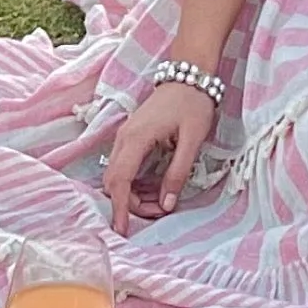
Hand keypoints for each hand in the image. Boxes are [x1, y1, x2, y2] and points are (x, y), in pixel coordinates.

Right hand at [102, 80, 216, 232]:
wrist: (188, 76)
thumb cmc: (192, 104)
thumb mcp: (192, 140)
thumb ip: (178, 172)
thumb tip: (166, 204)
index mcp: (136, 138)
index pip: (119, 181)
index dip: (119, 208)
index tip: (122, 231)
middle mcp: (124, 138)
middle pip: (115, 182)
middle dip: (131, 204)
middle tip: (159, 212)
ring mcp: (125, 137)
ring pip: (118, 176)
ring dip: (134, 195)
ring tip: (161, 202)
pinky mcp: (131, 137)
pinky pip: (125, 168)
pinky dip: (136, 183)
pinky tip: (156, 188)